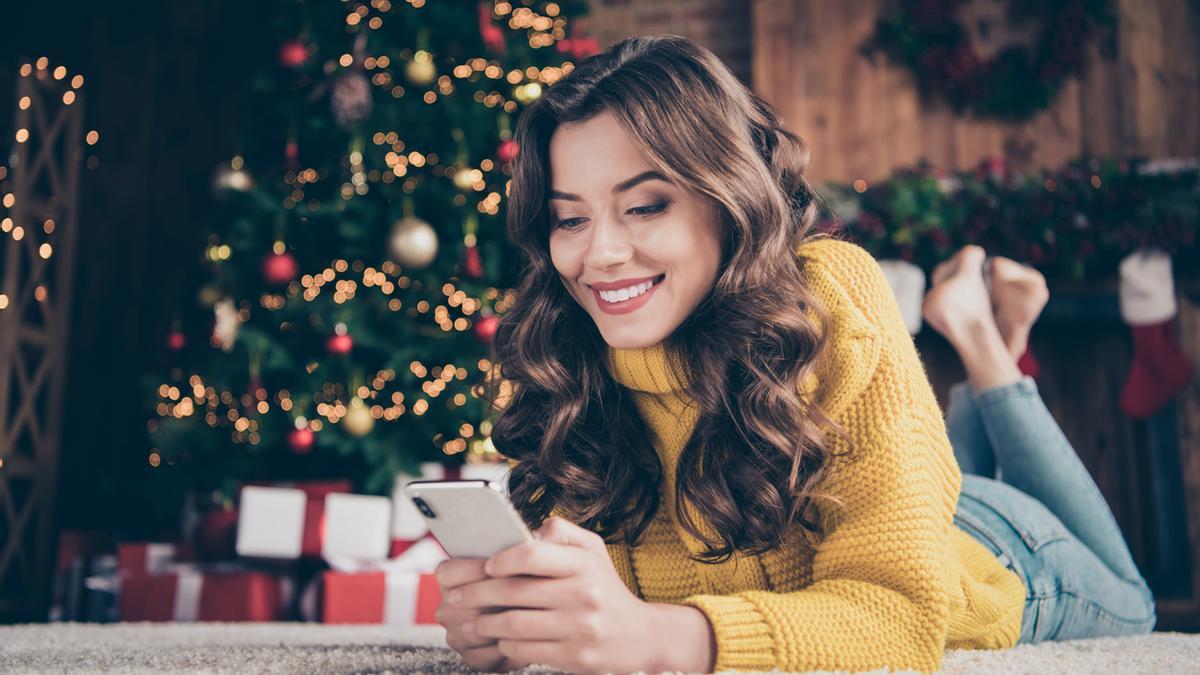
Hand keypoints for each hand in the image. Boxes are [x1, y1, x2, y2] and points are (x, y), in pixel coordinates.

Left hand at [442, 516, 662, 673]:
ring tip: (471, 620)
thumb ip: (560, 532)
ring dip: (484, 623)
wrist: (639, 636)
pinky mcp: (575, 657)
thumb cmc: (604, 588)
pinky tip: (498, 639)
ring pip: (514, 624)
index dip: (501, 560)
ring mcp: (580, 628)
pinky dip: (504, 645)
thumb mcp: (593, 550)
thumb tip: (524, 531)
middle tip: (455, 597)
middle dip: (477, 594)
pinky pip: (525, 650)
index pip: (532, 555)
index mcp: (584, 563)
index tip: (485, 566)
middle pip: (514, 592)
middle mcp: (584, 593)